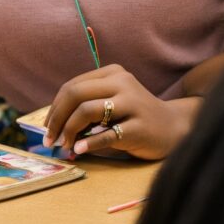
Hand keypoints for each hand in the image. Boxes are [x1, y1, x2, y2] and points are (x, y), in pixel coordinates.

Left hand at [44, 64, 195, 160]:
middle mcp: (122, 83)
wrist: (175, 128)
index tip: (47, 128)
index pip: (72, 86)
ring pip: (87, 110)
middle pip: (75, 94)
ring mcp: (132, 103)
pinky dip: (88, 143)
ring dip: (69, 130)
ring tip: (65, 146)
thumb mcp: (113, 102)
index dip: (54, 108)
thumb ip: (87, 107)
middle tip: (50, 140)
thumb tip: (53, 126)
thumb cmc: (136, 117)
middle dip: (56, 118)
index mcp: (112, 73)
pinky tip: (79, 150)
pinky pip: (106, 134)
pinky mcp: (140, 126)